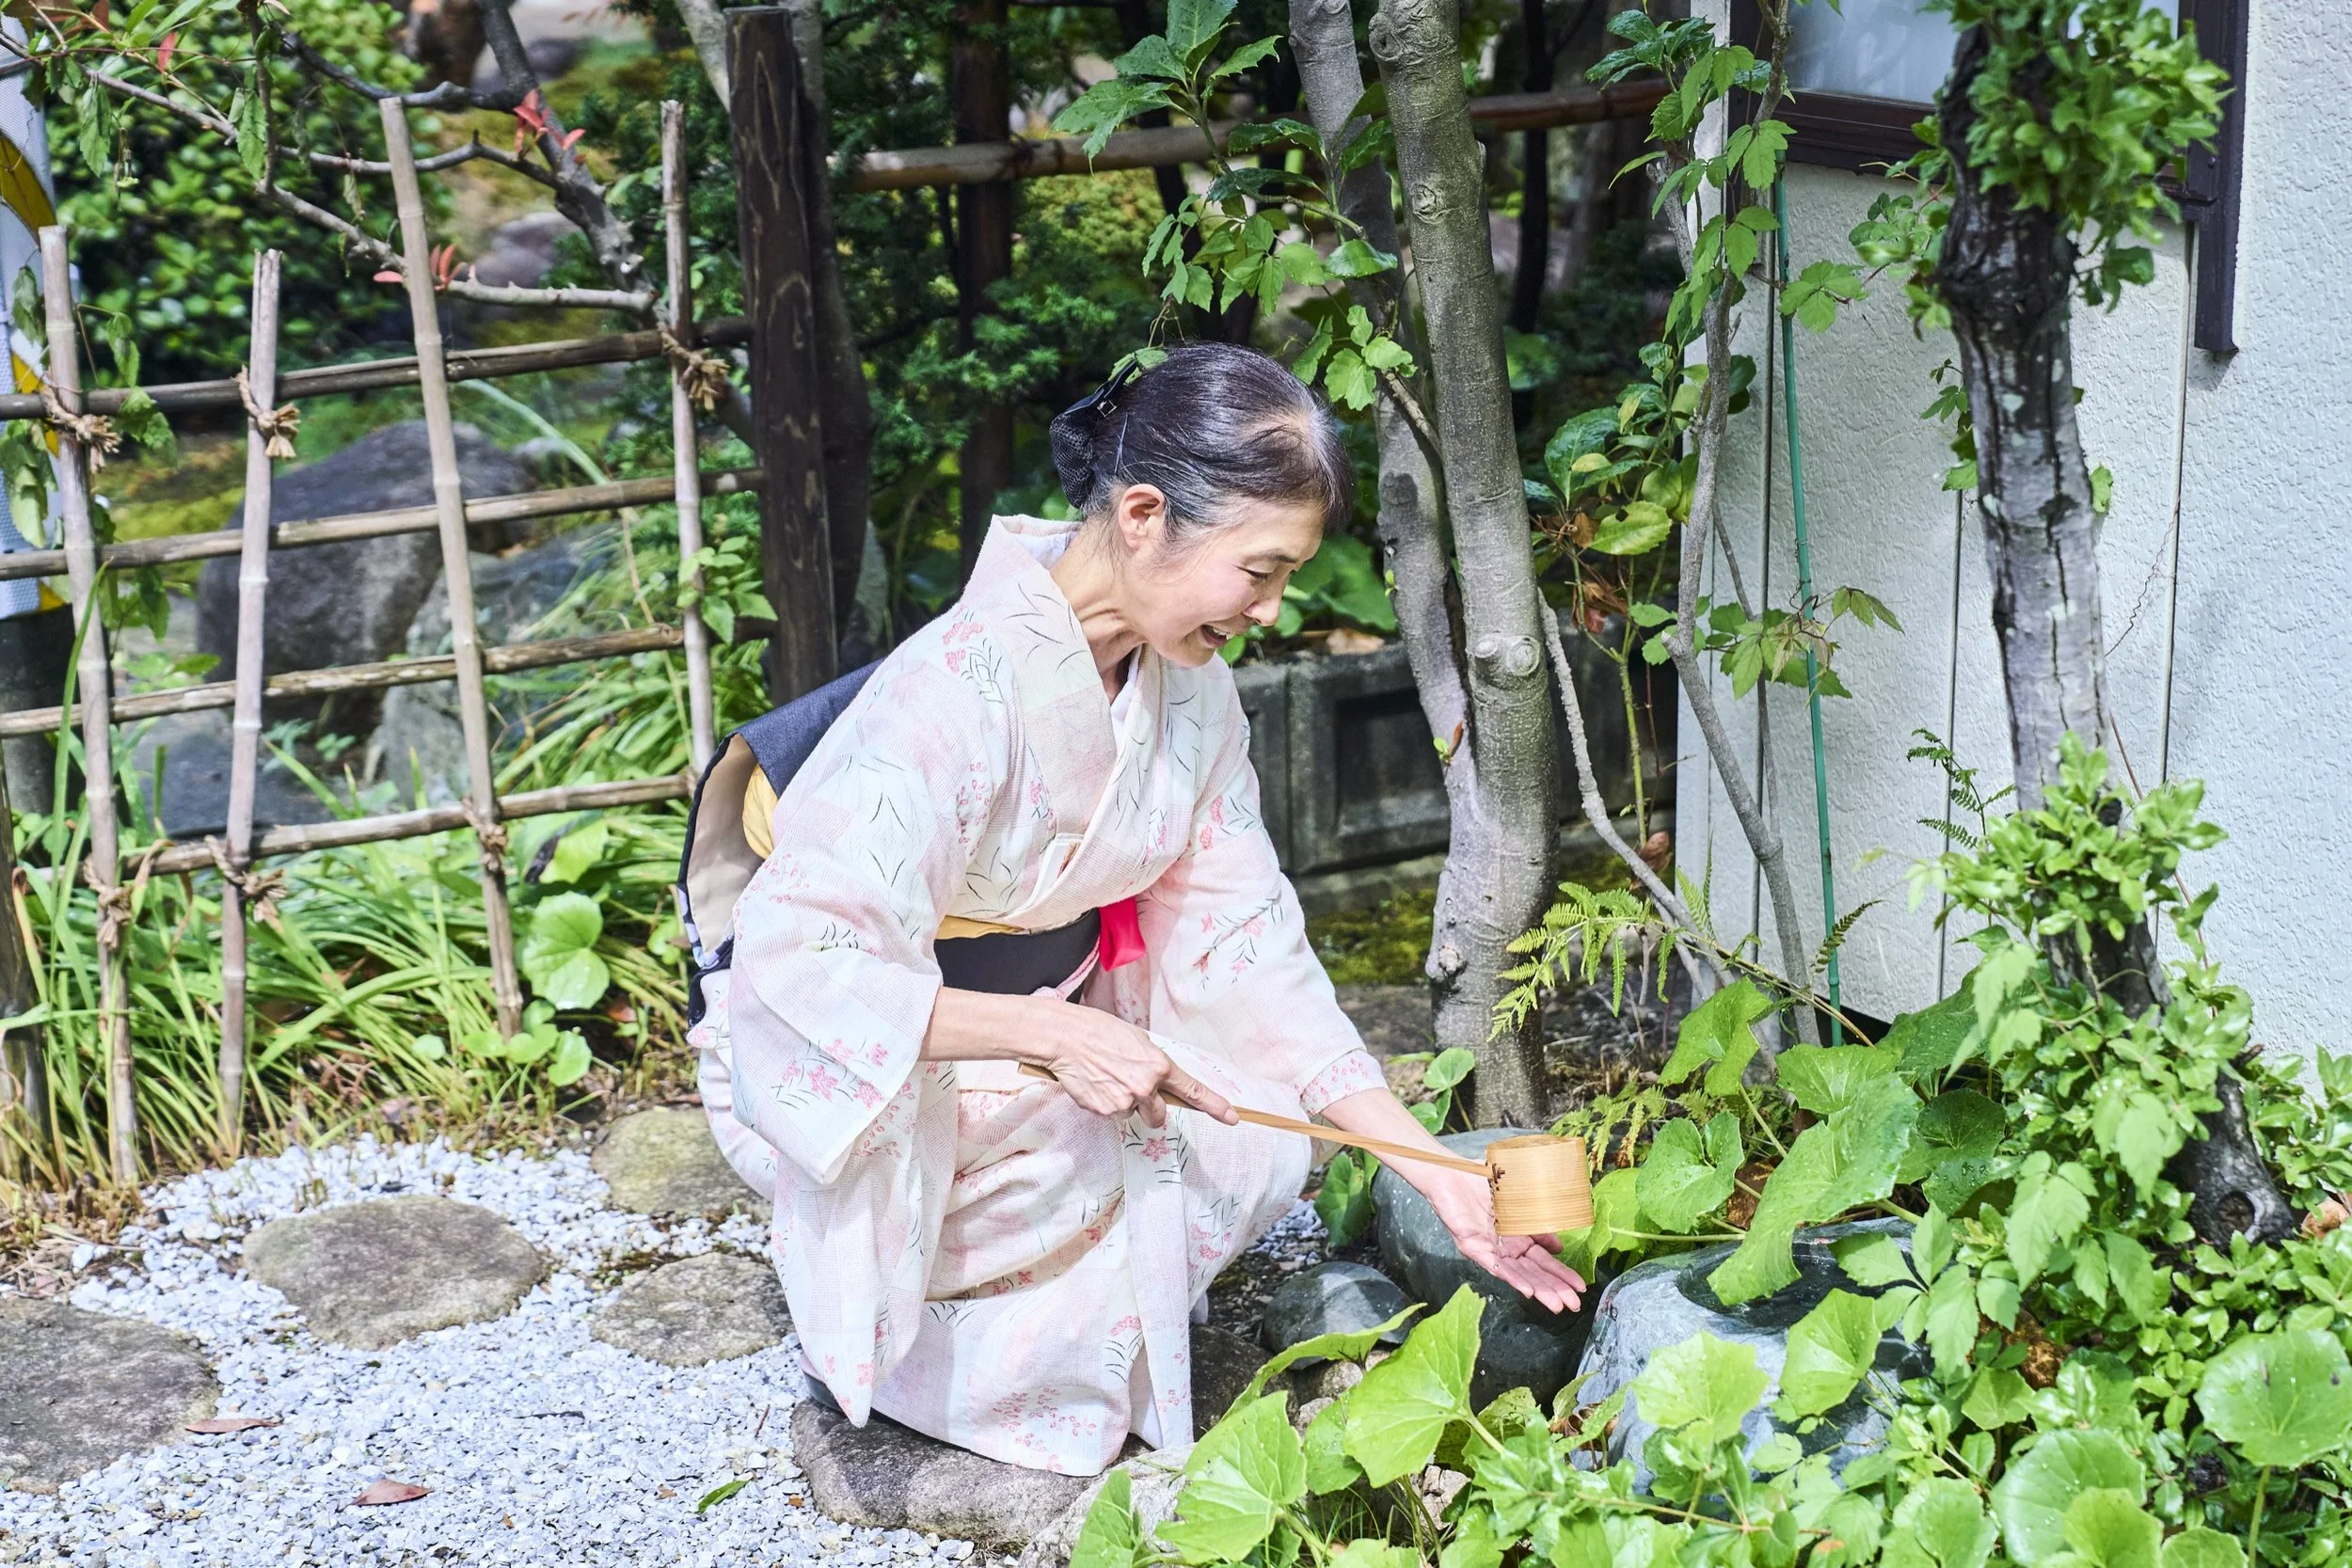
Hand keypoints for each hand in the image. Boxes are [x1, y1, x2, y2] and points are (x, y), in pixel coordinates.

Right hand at [1030, 1000, 1237, 1127]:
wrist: (1066, 1038)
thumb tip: (1161, 1081)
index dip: (1215, 1106)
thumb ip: (1154, 1065)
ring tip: (1107, 1079)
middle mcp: (1145, 1087)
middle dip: (1150, 1108)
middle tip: (1132, 1089)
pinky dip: (1105, 1104)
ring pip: (1132, 1114)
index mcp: (1158, 1065)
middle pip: (1158, 1116)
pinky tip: (1095, 1084)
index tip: (1232, 1118)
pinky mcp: (1104, 1111)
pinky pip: (1112, 1115)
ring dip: (1124, 1104)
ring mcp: (1124, 1102)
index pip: (1192, 1091)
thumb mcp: (1138, 1041)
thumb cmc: (1100, 1032)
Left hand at [1420, 1168, 1585, 1314]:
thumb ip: (1538, 1226)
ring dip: (1538, 1290)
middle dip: (1554, 1289)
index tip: (1581, 1287)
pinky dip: (1512, 1278)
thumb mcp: (1520, 1203)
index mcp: (1516, 1239)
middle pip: (1533, 1273)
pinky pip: (1493, 1266)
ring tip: (1557, 1304)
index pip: (1543, 1261)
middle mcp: (1504, 1248)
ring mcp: (1488, 1249)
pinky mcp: (1471, 1246)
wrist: (1450, 1171)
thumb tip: (1559, 1248)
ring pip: (1516, 1275)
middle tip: (1574, 1305)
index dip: (1561, 1274)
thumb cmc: (1481, 1183)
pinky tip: (1528, 1291)